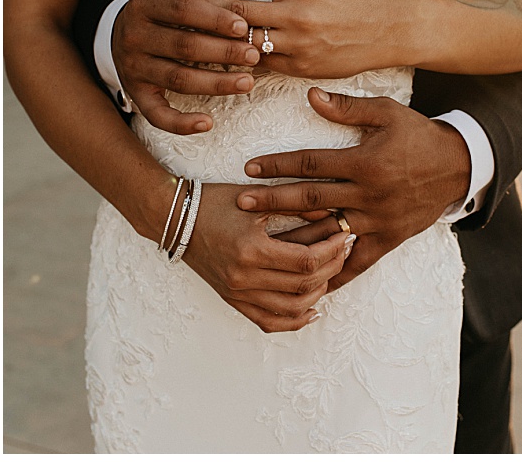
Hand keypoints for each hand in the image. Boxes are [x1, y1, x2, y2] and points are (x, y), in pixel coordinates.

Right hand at [112, 0, 258, 133]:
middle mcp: (135, 37)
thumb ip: (203, 8)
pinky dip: (181, 123)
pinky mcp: (136, 93)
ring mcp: (133, 68)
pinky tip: (207, 123)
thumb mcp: (172, 1)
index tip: (243, 27)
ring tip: (247, 83)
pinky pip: (156, 114)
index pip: (182, 9)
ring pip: (178, 79)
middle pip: (184, 46)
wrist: (115, 33)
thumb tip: (244, 25)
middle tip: (254, 55)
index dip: (215, 19)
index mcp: (144, 6)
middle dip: (224, 52)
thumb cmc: (160, 16)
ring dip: (216, 83)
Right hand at [178, 182, 352, 332]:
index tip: (346, 235)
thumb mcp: (256, 199)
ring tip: (332, 273)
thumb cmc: (215, 202)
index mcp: (251, 250)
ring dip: (318, 293)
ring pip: (291, 308)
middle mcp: (244, 277)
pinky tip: (312, 309)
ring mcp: (237, 292)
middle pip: (303, 286)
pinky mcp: (232, 300)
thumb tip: (331, 213)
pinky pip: (268, 322)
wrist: (175, 218)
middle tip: (345, 249)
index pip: (306, 261)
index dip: (333, 251)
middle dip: (333, 268)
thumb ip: (295, 206)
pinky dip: (294, 321)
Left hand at [197, 0, 400, 78]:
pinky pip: (262, 64)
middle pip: (239, 12)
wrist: (385, 34)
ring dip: (220, 38)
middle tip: (187, 9)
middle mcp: (296, 15)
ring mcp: (297, 43)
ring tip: (197, 34)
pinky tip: (226, 56)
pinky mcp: (301, 66)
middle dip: (209, 10)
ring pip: (246, 40)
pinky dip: (242, 59)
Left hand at [235, 88, 470, 290]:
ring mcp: (378, 220)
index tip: (249, 168)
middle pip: (311, 200)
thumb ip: (348, 108)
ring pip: (329, 233)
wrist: (459, 166)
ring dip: (294, 237)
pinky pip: (359, 261)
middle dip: (272, 200)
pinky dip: (336, 274)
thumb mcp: (388, 113)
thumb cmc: (419, 136)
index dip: (278, 165)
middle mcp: (369, 194)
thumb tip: (310, 97)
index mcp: (365, 162)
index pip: (312, 164)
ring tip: (262, 243)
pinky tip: (312, 283)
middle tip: (241, 202)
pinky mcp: (390, 238)